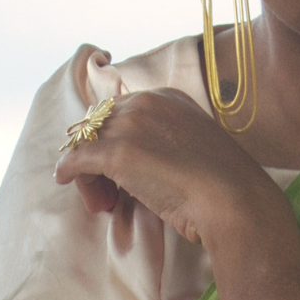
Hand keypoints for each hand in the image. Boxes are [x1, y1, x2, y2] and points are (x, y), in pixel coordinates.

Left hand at [54, 88, 273, 244]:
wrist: (234, 202)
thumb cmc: (225, 188)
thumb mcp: (197, 152)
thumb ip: (169, 146)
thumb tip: (146, 166)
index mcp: (169, 97)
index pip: (121, 111)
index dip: (114, 140)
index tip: (121, 171)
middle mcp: (146, 102)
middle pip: (99, 124)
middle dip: (97, 156)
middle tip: (106, 192)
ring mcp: (130, 126)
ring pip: (86, 142)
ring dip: (87, 172)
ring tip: (100, 201)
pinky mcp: (117, 153)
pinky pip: (76, 158)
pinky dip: (68, 170)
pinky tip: (65, 181)